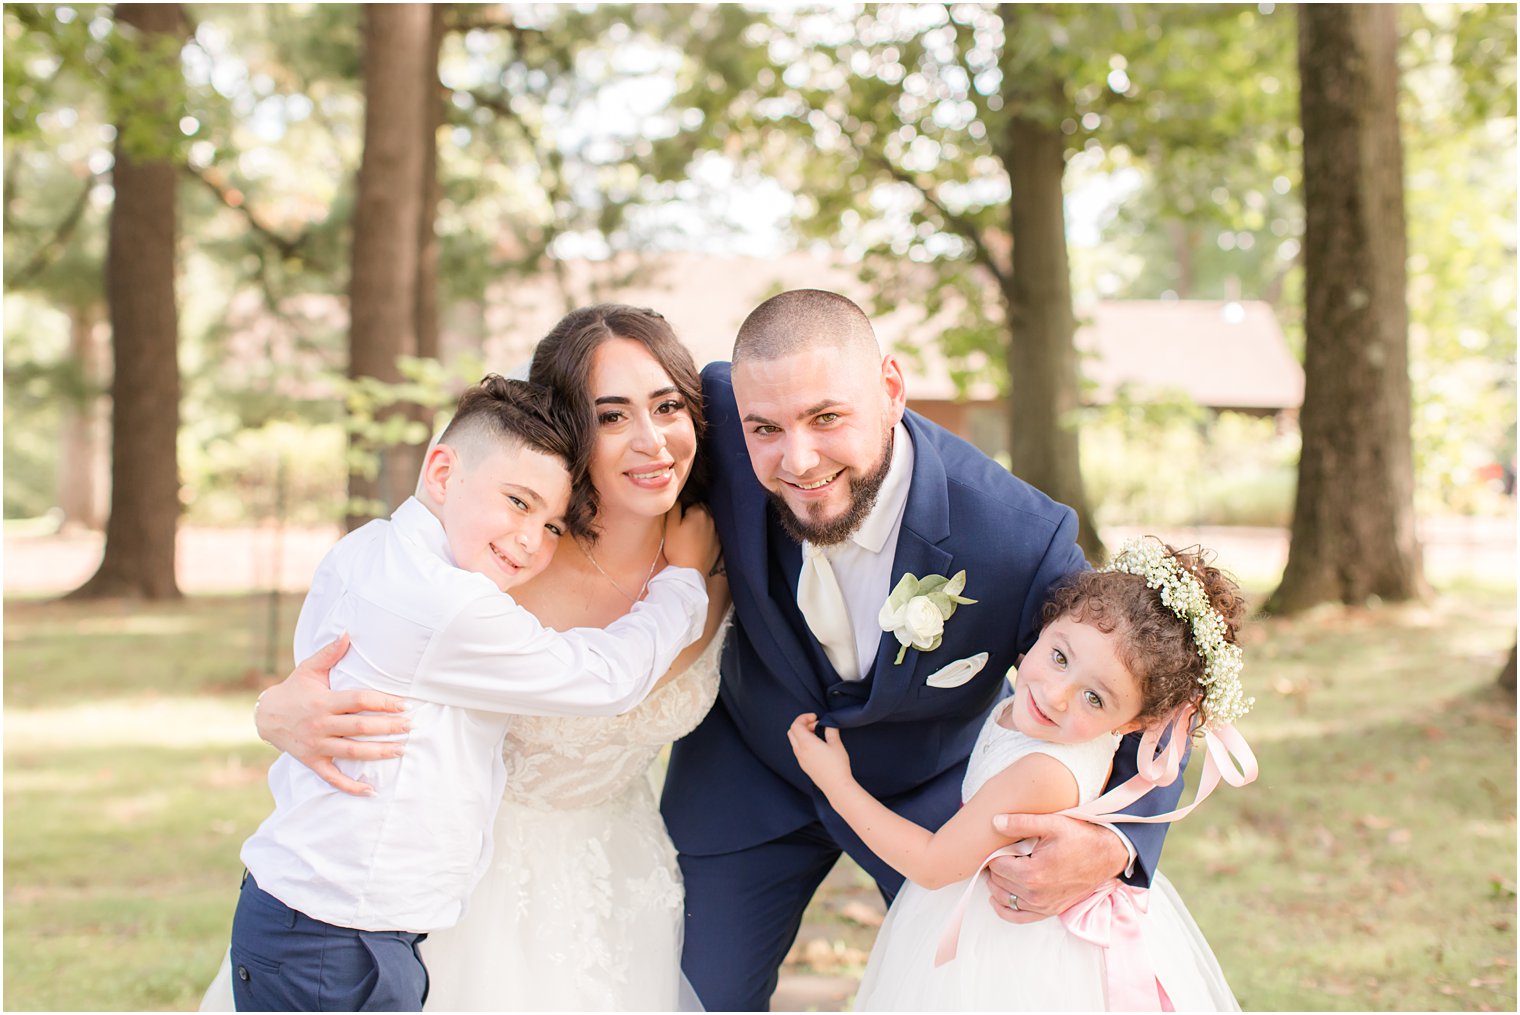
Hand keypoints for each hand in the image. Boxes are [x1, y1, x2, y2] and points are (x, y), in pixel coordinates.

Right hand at [254, 634, 409, 796]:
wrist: (265, 716)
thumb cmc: (294, 690)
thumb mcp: (308, 669)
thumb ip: (329, 653)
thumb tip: (348, 633)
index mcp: (323, 701)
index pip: (358, 701)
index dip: (383, 702)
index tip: (404, 704)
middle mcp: (321, 725)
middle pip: (360, 728)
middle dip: (388, 727)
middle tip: (410, 726)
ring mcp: (316, 746)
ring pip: (351, 752)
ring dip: (378, 752)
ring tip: (401, 750)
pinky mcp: (312, 762)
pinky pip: (332, 778)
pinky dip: (351, 786)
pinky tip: (371, 791)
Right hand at [663, 504, 719, 575]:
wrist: (688, 572)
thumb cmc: (677, 549)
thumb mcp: (670, 526)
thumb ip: (674, 508)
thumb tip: (677, 499)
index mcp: (699, 512)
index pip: (691, 503)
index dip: (684, 511)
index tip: (678, 521)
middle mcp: (711, 520)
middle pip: (702, 510)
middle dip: (694, 515)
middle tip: (684, 527)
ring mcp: (717, 532)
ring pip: (709, 521)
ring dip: (702, 523)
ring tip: (691, 534)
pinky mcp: (719, 544)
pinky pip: (714, 533)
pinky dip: (708, 534)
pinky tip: (699, 542)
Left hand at [786, 713, 851, 790]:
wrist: (836, 786)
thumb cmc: (837, 765)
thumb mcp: (836, 744)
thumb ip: (831, 730)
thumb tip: (828, 724)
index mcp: (806, 743)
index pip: (796, 725)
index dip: (804, 717)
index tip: (815, 717)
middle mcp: (800, 751)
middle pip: (791, 732)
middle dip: (802, 724)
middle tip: (815, 725)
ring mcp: (800, 759)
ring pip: (794, 741)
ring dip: (802, 734)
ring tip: (817, 734)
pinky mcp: (803, 765)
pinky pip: (797, 750)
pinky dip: (803, 742)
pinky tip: (816, 745)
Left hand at [984, 812, 1127, 923]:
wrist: (1106, 855)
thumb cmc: (1080, 838)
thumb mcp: (1052, 823)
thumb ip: (1020, 822)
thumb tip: (994, 822)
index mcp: (1033, 873)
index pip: (996, 866)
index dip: (992, 853)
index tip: (997, 844)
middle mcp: (1036, 895)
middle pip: (998, 882)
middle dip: (994, 868)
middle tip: (999, 854)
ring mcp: (1043, 906)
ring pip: (1004, 899)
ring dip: (997, 885)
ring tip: (999, 869)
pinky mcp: (1050, 911)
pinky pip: (1018, 917)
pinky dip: (1004, 909)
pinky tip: (997, 898)